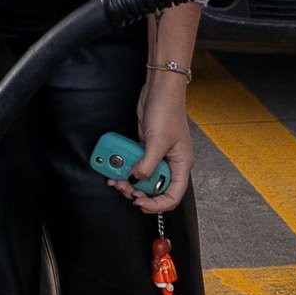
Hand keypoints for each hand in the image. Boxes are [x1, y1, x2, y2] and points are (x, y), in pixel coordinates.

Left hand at [127, 64, 195, 217]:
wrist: (159, 90)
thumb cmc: (168, 111)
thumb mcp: (157, 141)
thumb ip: (146, 165)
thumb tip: (135, 180)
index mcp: (181, 165)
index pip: (172, 196)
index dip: (156, 205)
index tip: (139, 202)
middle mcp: (170, 164)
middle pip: (154, 190)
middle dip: (137, 191)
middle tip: (122, 187)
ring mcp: (157, 157)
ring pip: (142, 178)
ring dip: (128, 180)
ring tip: (115, 177)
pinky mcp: (146, 149)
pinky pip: (135, 165)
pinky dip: (125, 168)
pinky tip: (115, 168)